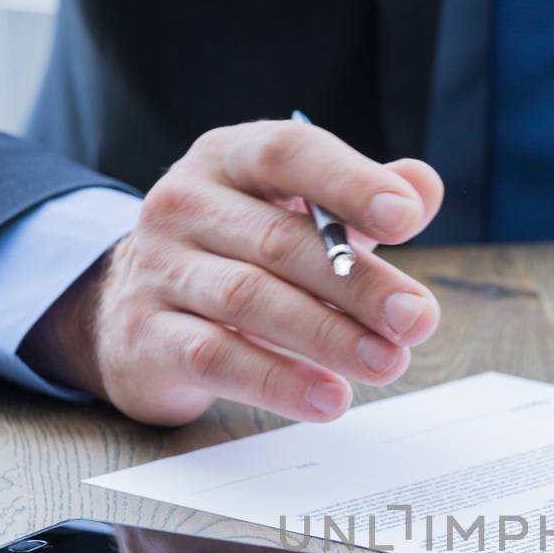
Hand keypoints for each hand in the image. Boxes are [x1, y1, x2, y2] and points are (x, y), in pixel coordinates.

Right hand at [23, 120, 443, 424]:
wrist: (129, 313)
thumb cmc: (236, 256)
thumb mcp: (295, 217)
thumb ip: (359, 203)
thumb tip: (424, 187)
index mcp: (229, 159)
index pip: (288, 153)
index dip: (350, 182)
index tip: (407, 217)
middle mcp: (185, 204)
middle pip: (280, 241)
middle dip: (359, 285)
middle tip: (417, 320)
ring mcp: (159, 270)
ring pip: (249, 301)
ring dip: (328, 337)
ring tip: (387, 364)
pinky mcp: (145, 337)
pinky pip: (216, 358)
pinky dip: (278, 382)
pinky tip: (328, 399)